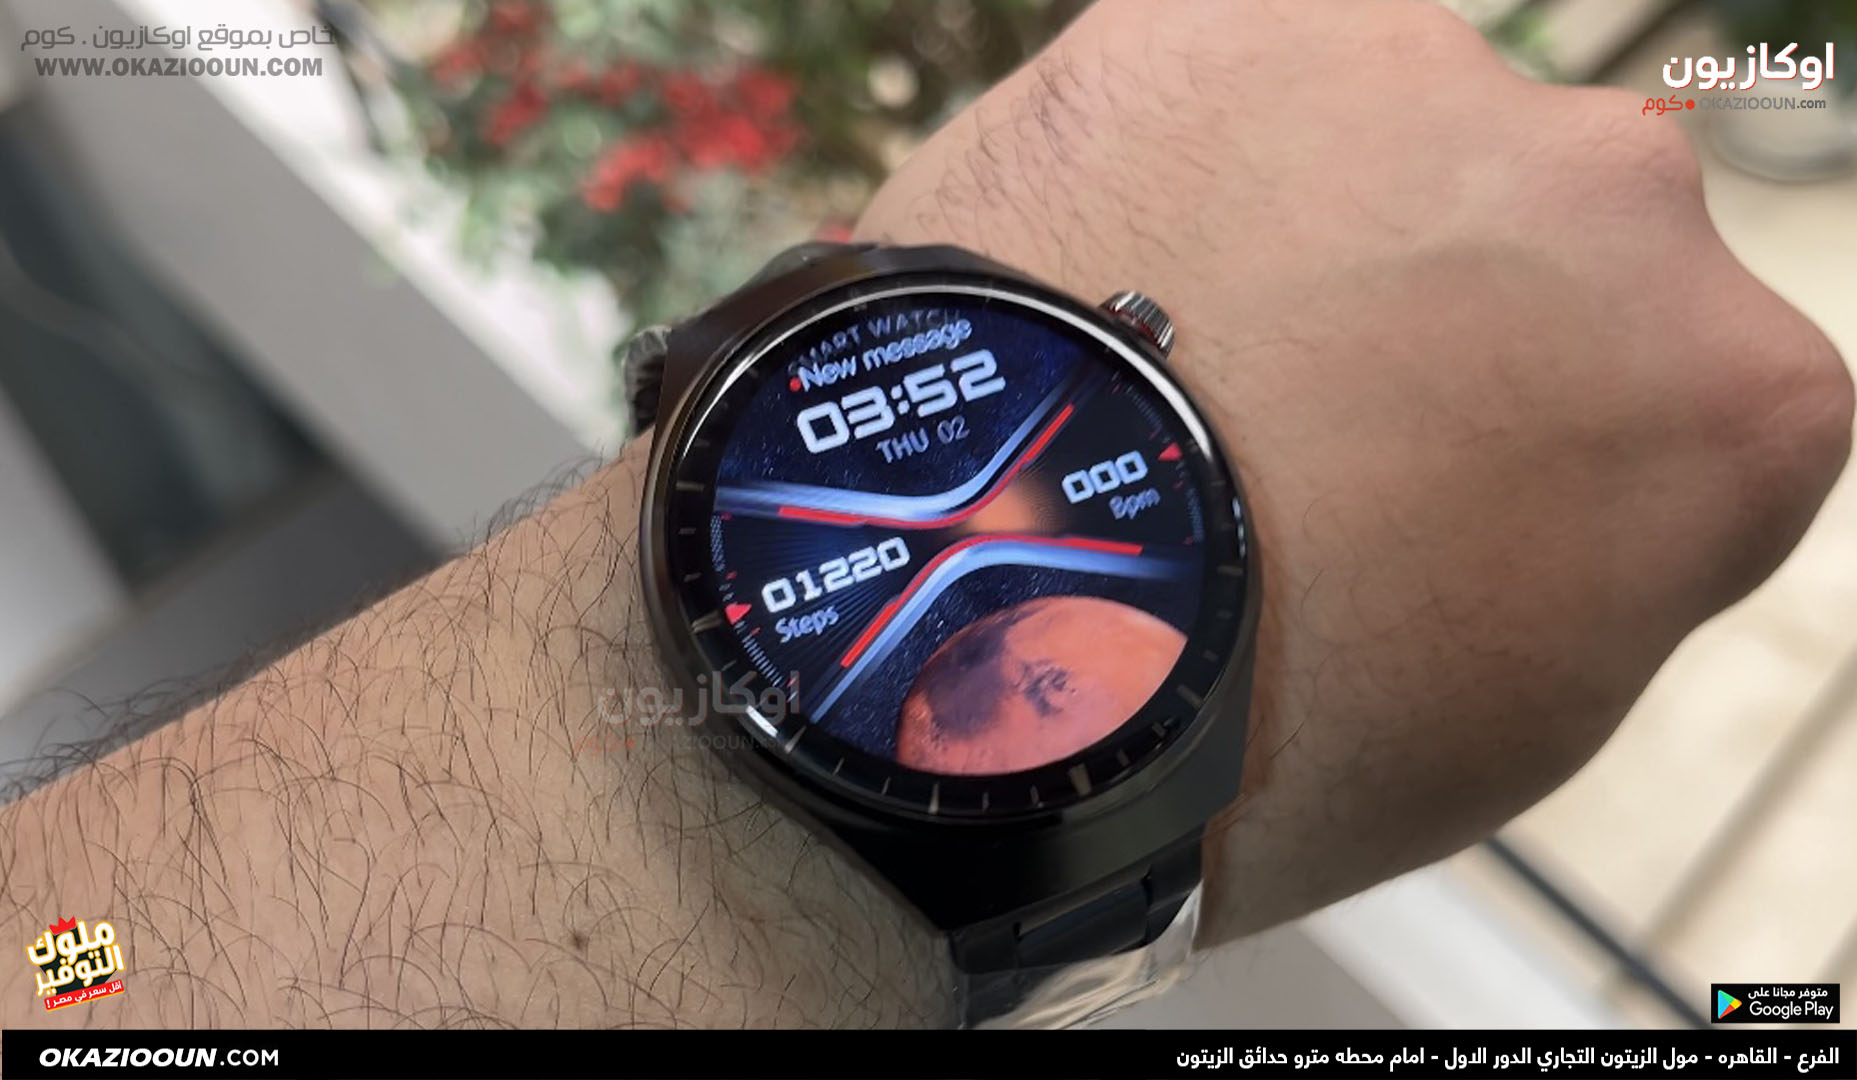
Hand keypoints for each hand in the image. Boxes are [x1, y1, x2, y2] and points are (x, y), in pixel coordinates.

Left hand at [856, 0, 1851, 940]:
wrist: (987, 619)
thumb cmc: (1254, 729)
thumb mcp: (1514, 713)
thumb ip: (1596, 544)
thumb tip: (1543, 472)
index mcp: (1738, 394)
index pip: (1677, 399)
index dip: (1537, 463)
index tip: (1436, 513)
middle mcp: (1619, 197)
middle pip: (1540, 251)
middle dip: (1444, 322)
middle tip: (1295, 432)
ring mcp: (1422, 81)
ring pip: (1383, 147)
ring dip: (1307, 227)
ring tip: (1169, 360)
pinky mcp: (1223, 18)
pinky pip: (1218, 86)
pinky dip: (1169, 164)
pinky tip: (1100, 275)